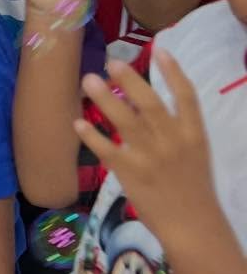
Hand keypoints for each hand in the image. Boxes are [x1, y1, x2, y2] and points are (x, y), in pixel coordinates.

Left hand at [74, 51, 216, 231]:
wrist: (193, 224)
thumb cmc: (193, 188)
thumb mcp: (196, 153)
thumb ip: (177, 130)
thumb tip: (150, 108)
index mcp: (194, 133)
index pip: (186, 95)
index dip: (173, 71)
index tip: (159, 48)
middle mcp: (173, 140)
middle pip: (150, 102)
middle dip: (130, 80)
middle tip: (111, 62)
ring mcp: (151, 156)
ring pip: (126, 121)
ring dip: (105, 99)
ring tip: (88, 80)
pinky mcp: (131, 173)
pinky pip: (107, 149)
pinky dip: (92, 135)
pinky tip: (77, 123)